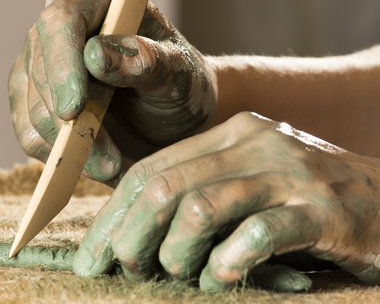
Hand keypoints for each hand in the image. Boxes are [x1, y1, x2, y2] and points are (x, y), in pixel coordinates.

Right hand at [8, 0, 215, 184]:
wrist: (173, 119)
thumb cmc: (182, 88)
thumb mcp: (179, 76)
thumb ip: (147, 62)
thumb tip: (96, 55)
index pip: (63, 19)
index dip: (63, 64)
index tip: (74, 110)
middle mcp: (64, 20)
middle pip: (40, 66)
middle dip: (70, 120)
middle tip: (110, 159)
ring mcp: (42, 57)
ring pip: (30, 105)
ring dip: (67, 145)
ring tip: (110, 164)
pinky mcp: (33, 96)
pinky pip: (28, 130)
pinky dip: (56, 155)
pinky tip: (91, 162)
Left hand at [73, 112, 379, 291]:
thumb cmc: (306, 203)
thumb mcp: (248, 188)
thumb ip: (199, 198)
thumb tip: (132, 238)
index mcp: (229, 136)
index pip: (150, 171)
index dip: (112, 217)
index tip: (90, 258)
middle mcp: (255, 144)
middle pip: (165, 188)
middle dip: (130, 238)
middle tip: (125, 273)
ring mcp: (290, 173)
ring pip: (202, 208)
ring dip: (175, 253)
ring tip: (177, 275)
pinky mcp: (324, 210)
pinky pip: (259, 233)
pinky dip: (228, 262)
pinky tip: (221, 279)